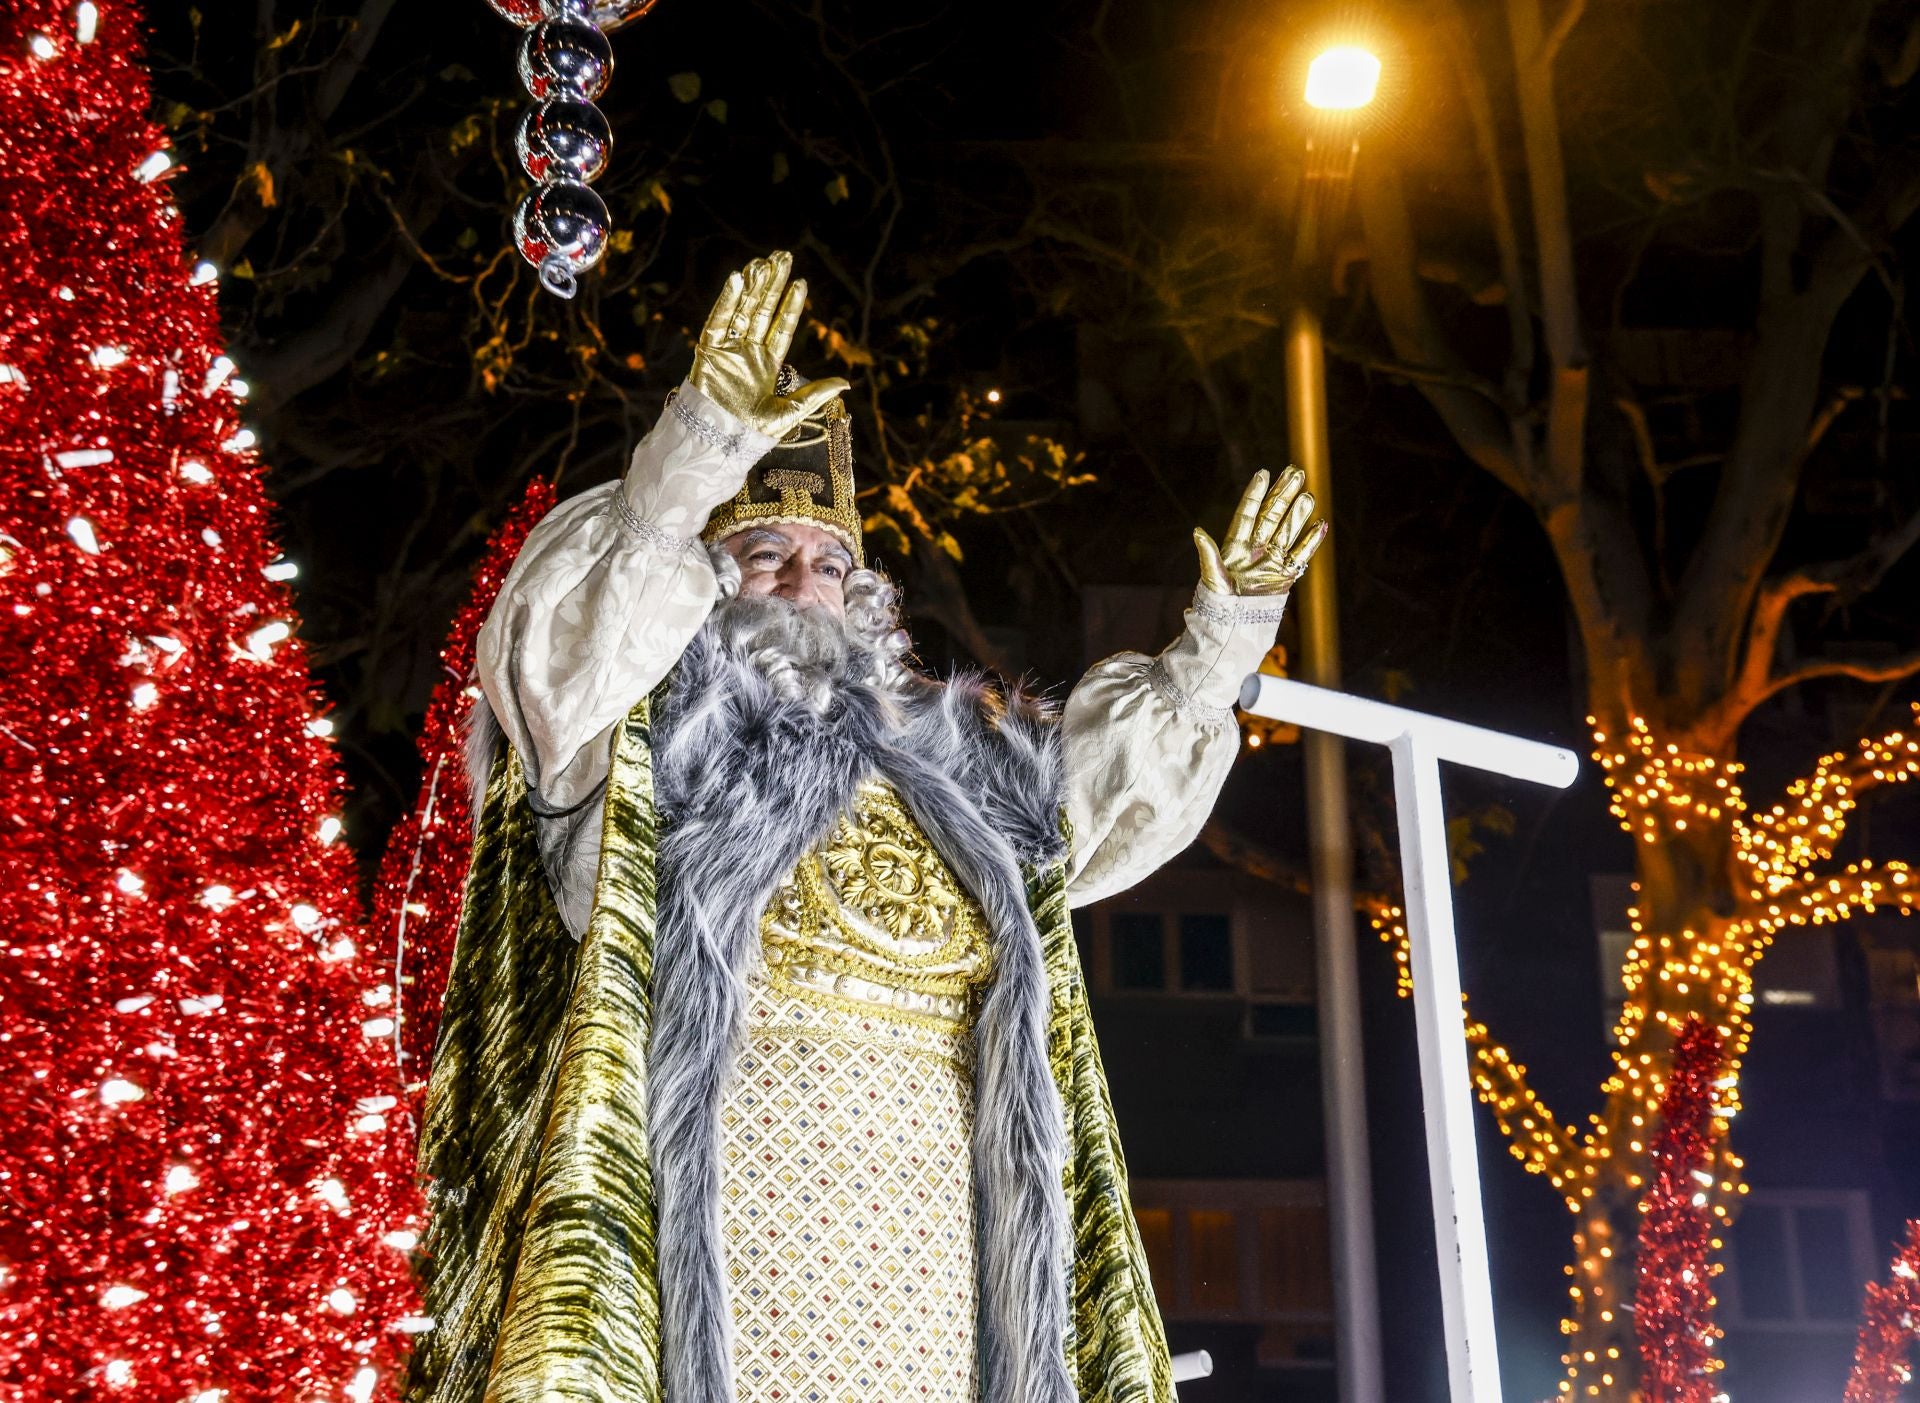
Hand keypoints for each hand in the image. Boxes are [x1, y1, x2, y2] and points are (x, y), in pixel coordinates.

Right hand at [689, 250, 850, 438]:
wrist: (721, 443)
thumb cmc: (754, 432)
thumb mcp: (791, 412)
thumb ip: (815, 394)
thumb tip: (846, 383)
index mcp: (769, 363)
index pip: (782, 327)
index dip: (791, 305)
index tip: (801, 282)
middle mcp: (749, 351)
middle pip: (762, 310)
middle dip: (772, 284)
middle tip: (782, 257)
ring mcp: (729, 349)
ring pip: (742, 310)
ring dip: (752, 287)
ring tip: (762, 263)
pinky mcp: (709, 351)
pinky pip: (718, 321)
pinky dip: (726, 301)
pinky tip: (736, 280)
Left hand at [1192, 468, 1328, 596]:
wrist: (1232, 626)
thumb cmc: (1217, 603)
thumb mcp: (1211, 577)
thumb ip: (1208, 554)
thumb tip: (1197, 532)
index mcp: (1235, 546)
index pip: (1247, 514)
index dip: (1255, 494)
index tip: (1263, 473)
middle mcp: (1255, 549)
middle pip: (1271, 516)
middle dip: (1283, 495)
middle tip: (1296, 472)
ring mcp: (1271, 561)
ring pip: (1287, 531)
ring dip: (1298, 514)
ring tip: (1308, 495)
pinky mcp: (1284, 575)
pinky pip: (1300, 555)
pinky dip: (1311, 541)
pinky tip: (1320, 525)